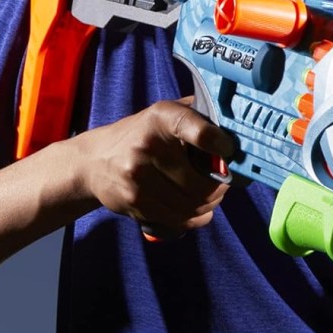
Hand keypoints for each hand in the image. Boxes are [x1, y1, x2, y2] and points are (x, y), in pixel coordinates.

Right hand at [68, 96, 233, 232]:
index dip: (221, 144)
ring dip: (208, 206)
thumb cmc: (142, 135)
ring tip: (211, 198)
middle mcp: (148, 145)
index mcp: (163, 117)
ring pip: (191, 205)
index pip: (200, 131)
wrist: (95, 161)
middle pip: (201, 183)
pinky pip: (177, 219)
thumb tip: (237, 124)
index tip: (229, 150)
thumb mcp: (166, 114)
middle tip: (223, 185)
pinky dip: (194, 218)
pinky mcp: (134, 200)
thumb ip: (199, 113)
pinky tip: (197, 210)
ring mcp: (139, 176)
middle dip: (219, 189)